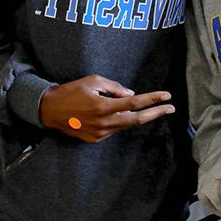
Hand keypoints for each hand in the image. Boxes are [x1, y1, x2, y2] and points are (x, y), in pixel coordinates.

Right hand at [39, 74, 174, 142]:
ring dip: (140, 117)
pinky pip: (115, 129)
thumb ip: (114, 87)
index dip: (153, 99)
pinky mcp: (95, 139)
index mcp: (103, 106)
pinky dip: (123, 121)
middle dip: (156, 113)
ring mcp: (100, 134)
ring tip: (152, 108)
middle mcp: (104, 123)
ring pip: (126, 125)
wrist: (50, 111)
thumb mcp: (92, 81)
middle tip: (171, 108)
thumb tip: (131, 94)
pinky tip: (126, 114)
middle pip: (137, 119)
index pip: (135, 103)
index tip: (166, 96)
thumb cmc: (71, 91)